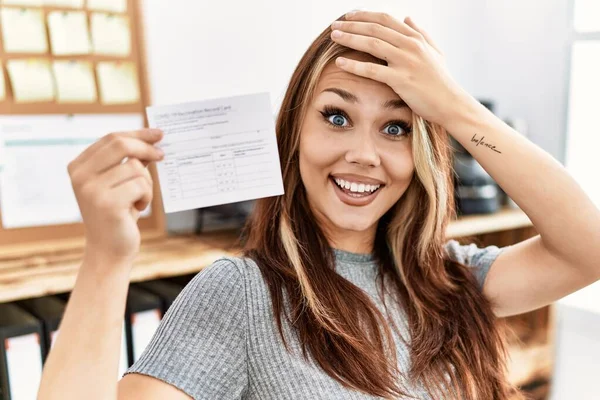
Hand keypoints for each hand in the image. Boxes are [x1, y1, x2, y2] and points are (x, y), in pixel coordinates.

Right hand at [68, 129, 163, 265]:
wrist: (109, 251)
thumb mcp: (121, 183)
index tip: (158, 133)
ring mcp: (91, 189)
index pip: (111, 138)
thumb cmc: (118, 215)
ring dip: (147, 183)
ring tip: (139, 199)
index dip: (137, 133)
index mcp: (78, 166)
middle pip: (121, 144)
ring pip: (136, 167)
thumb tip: (152, 138)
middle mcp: (80, 176)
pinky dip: (147, 197)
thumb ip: (130, 161)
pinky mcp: (107, 203)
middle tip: (162, 155)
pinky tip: (138, 209)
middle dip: (146, 147)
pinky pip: (141, 185)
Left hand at [330, 11, 468, 127]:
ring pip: (372, 44)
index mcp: (416, 38)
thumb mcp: (435, 52)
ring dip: (350, 38)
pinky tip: (340, 62)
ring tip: (333, 37)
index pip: (385, 20)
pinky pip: (372, 70)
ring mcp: (406, 62)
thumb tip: (408, 17)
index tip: (348, 16)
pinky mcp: (401, 80)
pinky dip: (354, 65)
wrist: (451, 104)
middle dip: (352, 25)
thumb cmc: (441, 81)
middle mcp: (410, 46)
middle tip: (334, 25)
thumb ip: (421, 33)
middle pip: (375, 29)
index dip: (365, 16)